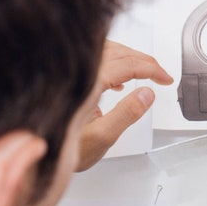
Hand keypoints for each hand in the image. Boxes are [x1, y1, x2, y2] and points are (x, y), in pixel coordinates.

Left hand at [76, 40, 172, 170]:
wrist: (41, 154)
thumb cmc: (64, 147)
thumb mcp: (102, 136)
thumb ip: (127, 114)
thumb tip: (147, 94)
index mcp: (89, 83)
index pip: (127, 64)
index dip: (150, 69)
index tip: (165, 79)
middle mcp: (79, 72)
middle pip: (118, 52)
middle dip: (143, 61)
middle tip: (160, 74)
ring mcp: (73, 73)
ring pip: (107, 51)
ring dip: (129, 58)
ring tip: (145, 73)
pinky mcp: (70, 78)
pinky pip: (96, 59)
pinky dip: (114, 62)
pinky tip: (120, 81)